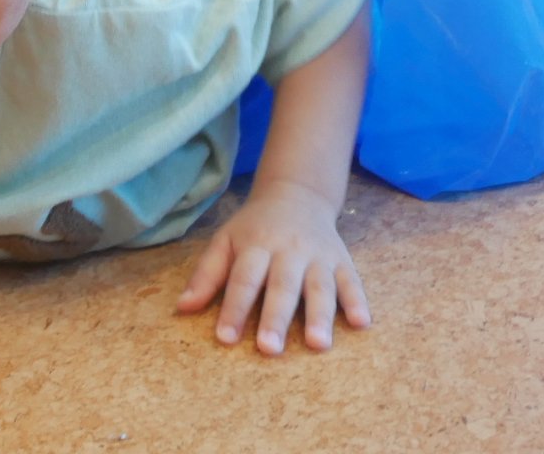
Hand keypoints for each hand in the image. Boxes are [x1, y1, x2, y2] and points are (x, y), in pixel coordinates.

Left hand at [176, 179, 370, 353]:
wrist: (297, 194)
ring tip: (318, 344)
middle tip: (268, 348)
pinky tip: (361, 322)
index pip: (243, 279)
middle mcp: (288, 250)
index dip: (233, 308)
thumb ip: (207, 274)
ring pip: (319, 286)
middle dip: (275, 318)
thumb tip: (182, 308)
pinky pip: (352, 280)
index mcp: (256, 245)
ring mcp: (318, 255)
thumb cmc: (254, 227)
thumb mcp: (226, 240)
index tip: (225, 338)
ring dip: (320, 315)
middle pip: (282, 286)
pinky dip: (357, 301)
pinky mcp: (341, 260)